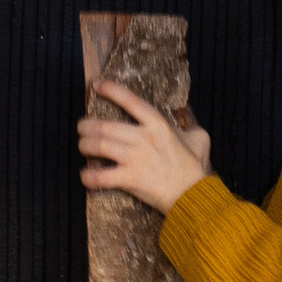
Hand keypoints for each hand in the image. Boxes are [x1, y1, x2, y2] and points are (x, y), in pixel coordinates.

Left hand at [77, 76, 214, 215]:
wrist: (192, 195)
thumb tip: (187, 114)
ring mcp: (135, 159)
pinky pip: (101, 176)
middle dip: (87, 125)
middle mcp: (143, 138)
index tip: (97, 85)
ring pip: (99, 146)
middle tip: (82, 127)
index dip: (111, 90)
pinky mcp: (130, 179)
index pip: (130, 101)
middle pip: (105, 126)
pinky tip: (85, 175)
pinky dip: (89, 176)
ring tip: (82, 146)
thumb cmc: (193, 168)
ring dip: (84, 145)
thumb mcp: (199, 138)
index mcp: (158, 124)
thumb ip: (190, 125)